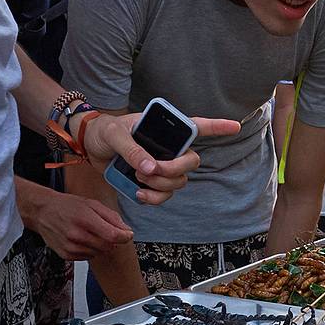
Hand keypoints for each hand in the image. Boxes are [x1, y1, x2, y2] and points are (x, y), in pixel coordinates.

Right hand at [25, 188, 133, 260]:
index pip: (112, 235)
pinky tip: (83, 239)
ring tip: (91, 232)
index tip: (128, 234)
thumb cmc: (67, 206)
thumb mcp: (91, 204)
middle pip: (108, 246)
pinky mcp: (66, 255)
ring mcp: (70, 247)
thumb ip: (111, 217)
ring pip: (99, 253)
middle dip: (113, 240)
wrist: (43, 212)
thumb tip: (126, 230)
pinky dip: (91, 250)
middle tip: (107, 230)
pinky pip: (88, 257)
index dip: (125, 236)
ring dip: (101, 245)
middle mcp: (76, 235)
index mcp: (85, 219)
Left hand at [79, 111, 241, 205]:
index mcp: (164, 129)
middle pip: (191, 162)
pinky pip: (165, 195)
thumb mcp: (114, 134)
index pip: (196, 126)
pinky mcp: (153, 182)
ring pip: (179, 182)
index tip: (235, 126)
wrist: (89, 147)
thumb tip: (150, 168)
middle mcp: (169, 148)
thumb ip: (132, 149)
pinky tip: (139, 193)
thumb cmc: (103, 132)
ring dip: (161, 184)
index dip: (217, 126)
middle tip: (151, 169)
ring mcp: (163, 166)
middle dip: (174, 169)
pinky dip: (154, 198)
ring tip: (138, 177)